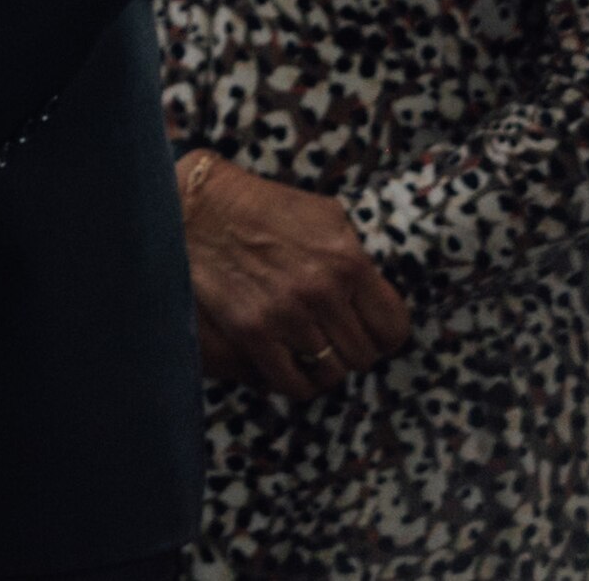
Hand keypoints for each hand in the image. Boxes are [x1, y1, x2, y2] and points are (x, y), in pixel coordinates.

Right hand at [178, 152, 410, 397]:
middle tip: (335, 338)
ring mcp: (287, 314)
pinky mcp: (252, 331)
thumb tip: (375, 291)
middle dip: (352, 349)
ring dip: (324, 365)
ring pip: (331, 372)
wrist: (196, 205)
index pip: (392, 328)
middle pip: (363, 355)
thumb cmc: (261, 206)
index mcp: (348, 261)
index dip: (384, 334)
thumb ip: (355, 255)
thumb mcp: (324, 216)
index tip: (371, 332)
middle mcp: (322, 292)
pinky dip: (298, 383)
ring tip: (312, 352)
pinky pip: (293, 383)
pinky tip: (291, 367)